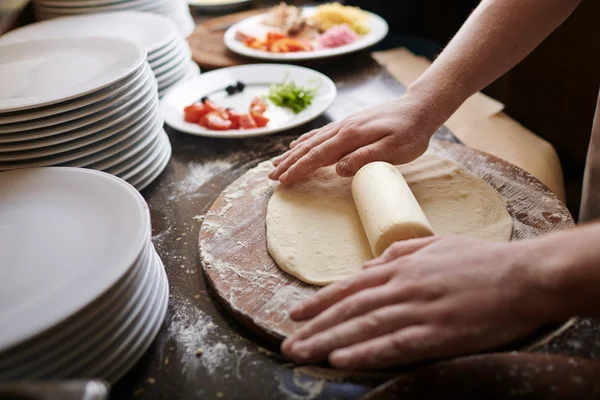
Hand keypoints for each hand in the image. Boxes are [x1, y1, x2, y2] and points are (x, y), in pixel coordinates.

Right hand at [268, 95, 439, 184]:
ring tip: (276, 164)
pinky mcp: (349, 124)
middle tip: (271, 177)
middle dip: (289, 163)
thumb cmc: (411, 133)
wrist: (420, 107)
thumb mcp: (395, 150)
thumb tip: (337, 169)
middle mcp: (342, 129)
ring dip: (293, 153)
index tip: (283, 182)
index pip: (318, 156)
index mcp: (351, 137)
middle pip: (309, 148)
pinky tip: (298, 145)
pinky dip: (305, 141)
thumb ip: (366, 158)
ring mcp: (344, 125)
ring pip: (312, 140)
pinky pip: (320, 134)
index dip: (299, 169)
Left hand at [281, 236, 560, 369]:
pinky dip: (365, 353)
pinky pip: (395, 345)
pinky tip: (342, 360)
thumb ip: (397, 254)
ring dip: (329, 341)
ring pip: (364, 327)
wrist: (524, 275)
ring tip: (302, 353)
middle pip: (349, 309)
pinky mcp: (438, 333)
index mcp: (401, 267)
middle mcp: (403, 287)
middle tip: (286, 341)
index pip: (350, 286)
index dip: (319, 300)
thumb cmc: (480, 259)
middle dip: (314, 326)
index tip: (295, 313)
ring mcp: (419, 310)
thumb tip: (365, 267)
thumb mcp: (434, 245)